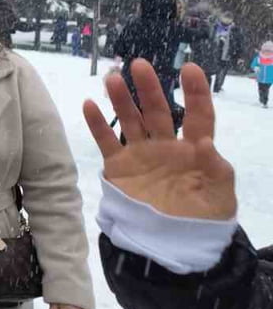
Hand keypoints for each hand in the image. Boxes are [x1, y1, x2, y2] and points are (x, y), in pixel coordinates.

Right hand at [84, 59, 235, 220]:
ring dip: (121, 99)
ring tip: (111, 79)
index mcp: (194, 150)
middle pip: (158, 111)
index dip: (195, 92)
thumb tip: (204, 141)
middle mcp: (165, 145)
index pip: (198, 116)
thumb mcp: (219, 195)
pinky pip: (106, 141)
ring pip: (130, 120)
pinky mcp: (119, 167)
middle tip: (139, 65)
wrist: (169, 244)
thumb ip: (215, 168)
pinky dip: (97, 123)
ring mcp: (140, 154)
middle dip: (149, 87)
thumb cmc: (202, 219)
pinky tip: (89, 105)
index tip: (190, 69)